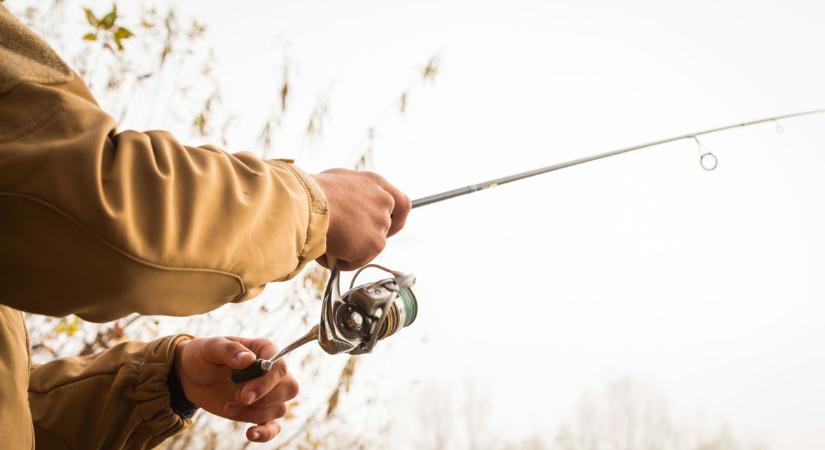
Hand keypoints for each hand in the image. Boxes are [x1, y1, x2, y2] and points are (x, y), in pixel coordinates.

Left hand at [174, 337, 298, 442]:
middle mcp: (270, 372)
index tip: (244, 395)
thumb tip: (248, 359)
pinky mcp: (257, 412)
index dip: (266, 383)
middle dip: (266, 398)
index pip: (279, 367)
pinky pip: (273, 426)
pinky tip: (250, 434)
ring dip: (254, 413)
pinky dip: (266, 433)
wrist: (191, 375)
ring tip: (227, 407)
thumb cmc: (203, 355)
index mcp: (264, 351)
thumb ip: (229, 350)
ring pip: (279, 408)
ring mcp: (266, 393)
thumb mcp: (210, 348)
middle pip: (289, 388)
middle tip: (240, 399)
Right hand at [311, 169, 410, 269]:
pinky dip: (345, 261)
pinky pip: (360, 259)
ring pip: (371, 246)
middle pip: (387, 227)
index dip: (397, 218)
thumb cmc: (312, 192)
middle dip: (369, 238)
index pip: (402, 202)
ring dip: (351, 250)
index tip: (388, 226)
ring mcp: (381, 222)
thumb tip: (345, 210)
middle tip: (350, 242)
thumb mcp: (338, 183)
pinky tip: (328, 253)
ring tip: (327, 244)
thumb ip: (352, 195)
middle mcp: (384, 200)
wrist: (307, 204)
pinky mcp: (375, 242)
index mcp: (376, 182)